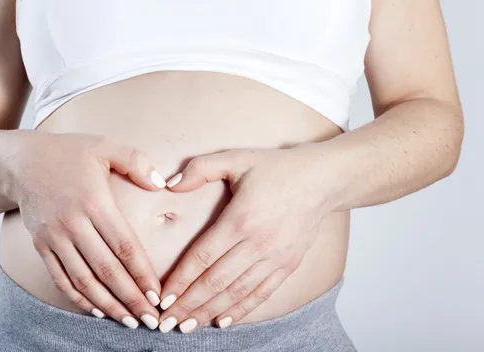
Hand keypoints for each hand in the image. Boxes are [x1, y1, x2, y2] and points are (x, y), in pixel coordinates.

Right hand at [12, 132, 166, 329]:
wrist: (18, 162)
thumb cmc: (66, 152)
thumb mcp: (103, 146)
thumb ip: (135, 161)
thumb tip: (161, 184)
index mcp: (94, 202)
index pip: (124, 246)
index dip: (142, 273)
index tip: (158, 294)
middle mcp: (73, 224)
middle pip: (107, 270)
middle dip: (131, 298)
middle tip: (152, 319)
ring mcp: (54, 238)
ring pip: (84, 280)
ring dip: (109, 304)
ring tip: (130, 321)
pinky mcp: (41, 246)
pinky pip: (61, 278)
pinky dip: (79, 298)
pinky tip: (98, 310)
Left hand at [157, 146, 334, 332]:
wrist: (322, 180)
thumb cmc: (276, 168)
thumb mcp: (236, 158)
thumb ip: (200, 168)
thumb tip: (170, 184)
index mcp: (240, 219)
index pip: (202, 257)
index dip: (180, 280)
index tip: (162, 298)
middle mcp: (257, 243)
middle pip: (215, 281)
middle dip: (188, 304)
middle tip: (166, 323)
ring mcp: (275, 258)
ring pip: (236, 292)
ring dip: (209, 312)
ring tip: (186, 327)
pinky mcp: (288, 265)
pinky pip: (261, 294)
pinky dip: (241, 310)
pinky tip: (222, 321)